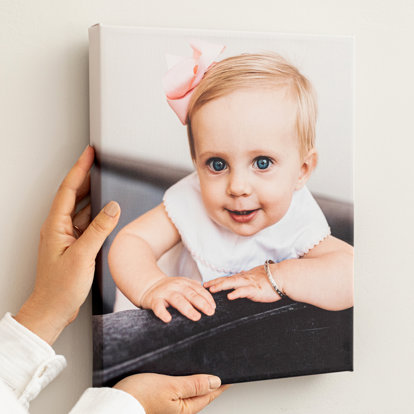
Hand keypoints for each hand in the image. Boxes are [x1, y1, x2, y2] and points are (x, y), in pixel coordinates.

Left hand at [15, 146, 120, 343]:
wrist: (52, 309)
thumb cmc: (59, 288)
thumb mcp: (82, 256)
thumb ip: (99, 229)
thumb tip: (113, 207)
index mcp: (55, 226)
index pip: (69, 190)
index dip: (79, 170)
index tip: (88, 154)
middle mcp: (59, 228)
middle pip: (74, 195)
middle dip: (85, 176)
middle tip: (97, 161)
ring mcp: (66, 237)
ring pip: (81, 209)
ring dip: (92, 195)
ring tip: (104, 182)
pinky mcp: (74, 246)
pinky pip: (86, 223)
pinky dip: (97, 215)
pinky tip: (106, 213)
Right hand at [114, 373, 227, 413]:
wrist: (116, 401)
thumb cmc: (139, 395)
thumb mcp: (171, 386)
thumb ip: (194, 384)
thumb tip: (216, 381)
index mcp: (185, 408)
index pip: (210, 393)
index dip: (222, 382)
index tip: (232, 371)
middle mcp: (179, 408)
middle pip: (201, 392)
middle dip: (211, 378)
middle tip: (220, 364)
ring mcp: (170, 403)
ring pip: (190, 388)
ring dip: (197, 377)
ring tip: (205, 364)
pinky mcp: (161, 397)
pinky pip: (178, 387)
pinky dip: (184, 378)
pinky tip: (183, 370)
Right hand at [140, 277, 215, 322]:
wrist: (148, 285)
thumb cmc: (169, 290)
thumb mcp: (182, 286)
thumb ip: (194, 290)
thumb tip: (210, 302)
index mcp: (184, 283)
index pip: (199, 290)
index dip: (207, 298)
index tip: (214, 307)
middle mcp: (176, 286)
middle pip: (190, 294)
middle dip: (201, 303)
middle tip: (210, 312)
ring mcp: (165, 293)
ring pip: (177, 300)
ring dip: (188, 309)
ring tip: (196, 317)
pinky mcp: (154, 300)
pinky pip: (158, 306)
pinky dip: (163, 313)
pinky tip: (168, 319)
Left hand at [204, 264, 281, 302]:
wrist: (283, 276)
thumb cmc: (272, 277)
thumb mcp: (257, 275)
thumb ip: (248, 276)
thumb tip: (241, 274)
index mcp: (244, 277)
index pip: (228, 278)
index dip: (217, 280)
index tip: (207, 283)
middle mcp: (244, 278)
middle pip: (226, 280)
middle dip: (215, 283)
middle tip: (204, 286)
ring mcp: (249, 284)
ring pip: (232, 283)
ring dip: (221, 286)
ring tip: (212, 289)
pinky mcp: (256, 290)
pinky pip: (244, 291)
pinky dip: (236, 293)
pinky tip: (229, 296)